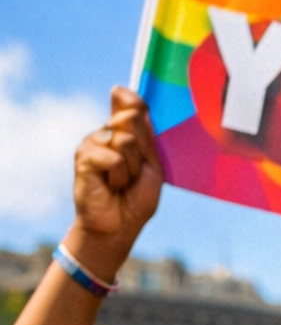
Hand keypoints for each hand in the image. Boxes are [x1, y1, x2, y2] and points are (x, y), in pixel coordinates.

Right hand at [66, 88, 162, 282]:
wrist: (119, 227)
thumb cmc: (136, 199)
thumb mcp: (151, 166)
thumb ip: (144, 134)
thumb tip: (125, 97)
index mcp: (124, 133)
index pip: (131, 104)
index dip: (135, 103)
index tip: (138, 111)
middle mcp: (106, 133)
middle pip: (131, 119)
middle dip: (142, 151)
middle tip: (135, 173)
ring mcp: (93, 143)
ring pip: (125, 140)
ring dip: (132, 168)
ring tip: (122, 183)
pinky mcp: (84, 157)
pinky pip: (114, 158)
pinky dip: (119, 177)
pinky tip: (111, 187)